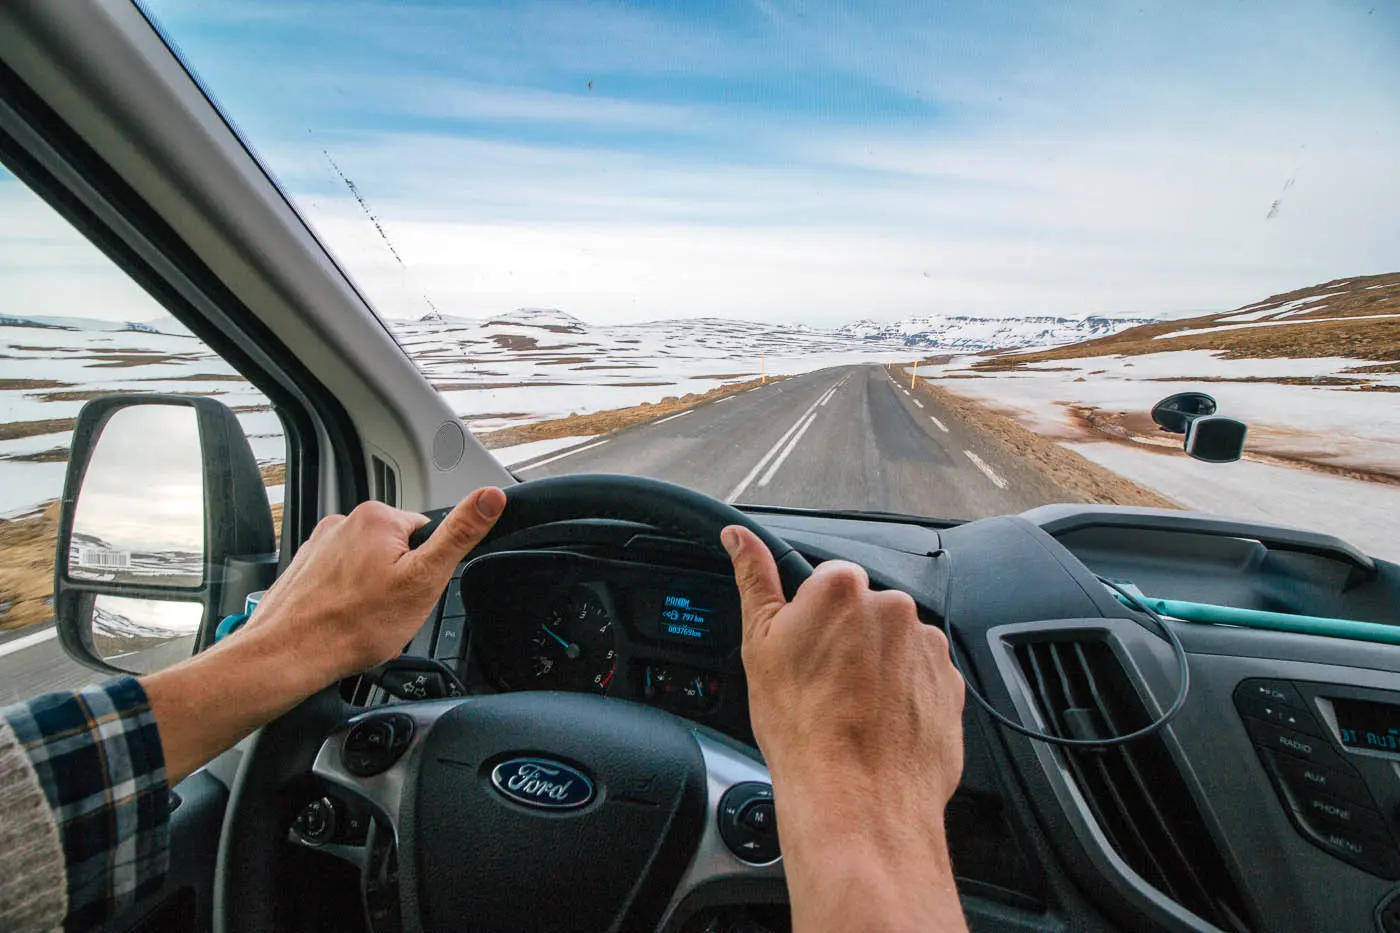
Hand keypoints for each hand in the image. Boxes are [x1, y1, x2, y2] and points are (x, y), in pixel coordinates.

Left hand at [144, 488, 505, 782]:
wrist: (288, 656)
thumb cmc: (351, 626)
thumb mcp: (424, 580)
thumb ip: (460, 535)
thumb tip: (490, 497)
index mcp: (378, 517)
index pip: (426, 535)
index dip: (427, 571)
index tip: (413, 593)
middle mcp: (345, 522)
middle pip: (396, 553)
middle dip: (399, 585)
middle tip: (389, 613)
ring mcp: (320, 545)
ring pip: (369, 571)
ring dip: (373, 597)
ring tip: (364, 623)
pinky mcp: (305, 569)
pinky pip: (342, 583)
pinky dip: (348, 603)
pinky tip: (344, 624)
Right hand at [722, 524, 966, 932]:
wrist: (857, 799)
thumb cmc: (804, 729)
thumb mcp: (760, 646)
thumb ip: (755, 580)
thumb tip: (739, 538)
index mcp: (844, 588)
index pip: (827, 582)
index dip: (810, 619)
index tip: (804, 652)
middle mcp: (894, 608)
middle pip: (863, 611)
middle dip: (846, 641)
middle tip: (823, 687)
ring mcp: (928, 647)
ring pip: (893, 646)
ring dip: (876, 668)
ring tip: (851, 713)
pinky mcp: (950, 684)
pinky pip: (920, 678)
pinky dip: (903, 696)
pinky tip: (877, 726)